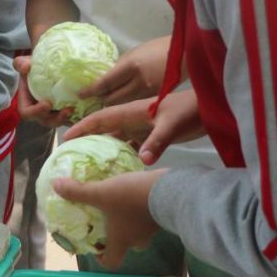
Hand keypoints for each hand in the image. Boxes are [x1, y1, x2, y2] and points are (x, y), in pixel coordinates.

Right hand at [13, 56, 73, 127]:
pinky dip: (77, 117)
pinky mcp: (64, 112)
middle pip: (46, 121)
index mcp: (27, 103)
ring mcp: (53, 114)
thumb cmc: (34, 67)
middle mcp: (40, 112)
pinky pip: (70, 119)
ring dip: (68, 118)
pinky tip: (86, 112)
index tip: (47, 104)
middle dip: (56, 119)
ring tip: (76, 109)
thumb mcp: (26, 63)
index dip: (36, 112)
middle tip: (67, 110)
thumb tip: (26, 67)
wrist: (49, 69)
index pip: (27, 113)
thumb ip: (21, 64)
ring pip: (60, 122)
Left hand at [52, 169, 166, 269]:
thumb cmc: (130, 199)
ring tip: (120, 202)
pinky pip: (147, 216)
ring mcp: (152, 229)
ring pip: (137, 229)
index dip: (101, 257)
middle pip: (124, 244)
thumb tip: (55, 186)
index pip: (110, 261)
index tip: (96, 246)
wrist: (169, 190)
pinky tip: (135, 192)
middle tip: (107, 218)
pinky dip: (140, 209)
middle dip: (115, 233)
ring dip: (128, 220)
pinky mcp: (162, 216)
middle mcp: (137, 240)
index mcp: (120, 242)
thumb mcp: (101, 193)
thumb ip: (78, 191)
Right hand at [64, 89, 203, 165]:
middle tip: (71, 153)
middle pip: (106, 128)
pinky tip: (117, 167)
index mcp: (134, 111)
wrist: (210, 109)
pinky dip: (123, 153)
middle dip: (88, 137)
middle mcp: (135, 119)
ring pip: (118, 137)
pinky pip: (132, 145)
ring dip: (104, 146)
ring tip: (88, 162)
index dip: (83, 126)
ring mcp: (144, 127)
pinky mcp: (154, 135)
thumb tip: (142, 160)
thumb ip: (157, 141)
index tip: (66, 137)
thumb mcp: (172, 125)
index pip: (102, 118)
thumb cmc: (190, 111)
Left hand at [78, 36, 169, 105]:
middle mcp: (139, 82)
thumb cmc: (158, 49)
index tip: (81, 94)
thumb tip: (105, 80)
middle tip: (94, 98)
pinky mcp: (156, 101)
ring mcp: (149, 94)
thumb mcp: (135, 53)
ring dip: (113, 103)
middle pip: (112, 99)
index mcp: (131, 66)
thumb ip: (120, 68)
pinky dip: (127, 105)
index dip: (91, 90)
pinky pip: (135, 106)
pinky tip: (124, 103)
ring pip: (123, 105)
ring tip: (107, 101)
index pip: (106, 83)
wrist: (186, 55)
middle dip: (101, 99)